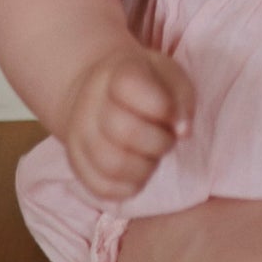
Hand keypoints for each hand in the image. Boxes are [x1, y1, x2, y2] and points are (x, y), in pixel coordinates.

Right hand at [57, 44, 196, 201]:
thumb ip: (182, 98)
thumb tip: (184, 132)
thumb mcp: (169, 76)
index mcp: (117, 73)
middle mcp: (90, 103)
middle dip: (160, 142)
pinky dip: (130, 187)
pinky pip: (103, 188)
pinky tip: (138, 171)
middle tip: (166, 138)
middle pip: (125, 131)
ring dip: (146, 167)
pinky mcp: (77, 165)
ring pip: (113, 165)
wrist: (97, 94)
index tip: (171, 114)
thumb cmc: (145, 85)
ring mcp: (78, 136)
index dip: (162, 106)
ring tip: (151, 156)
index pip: (130, 86)